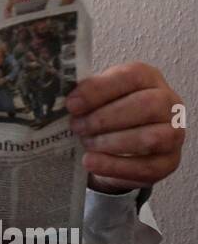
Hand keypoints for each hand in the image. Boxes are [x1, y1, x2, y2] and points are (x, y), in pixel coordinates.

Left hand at [67, 63, 184, 191]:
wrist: (119, 148)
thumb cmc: (108, 114)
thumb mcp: (97, 98)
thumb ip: (87, 94)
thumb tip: (68, 100)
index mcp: (149, 78)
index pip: (131, 76)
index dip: (100, 89)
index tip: (72, 104)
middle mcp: (168, 103)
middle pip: (146, 105)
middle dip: (105, 118)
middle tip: (77, 126)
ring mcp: (174, 133)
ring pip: (150, 138)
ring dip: (111, 142)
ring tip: (86, 144)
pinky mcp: (169, 162)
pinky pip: (146, 167)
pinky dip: (115, 166)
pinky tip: (93, 162)